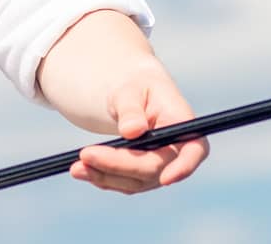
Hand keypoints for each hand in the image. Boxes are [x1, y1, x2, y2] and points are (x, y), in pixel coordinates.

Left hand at [69, 63, 208, 193]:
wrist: (129, 94)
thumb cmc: (134, 86)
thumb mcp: (130, 88)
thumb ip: (130, 108)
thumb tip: (132, 131)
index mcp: (181, 122)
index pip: (195, 150)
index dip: (185, 167)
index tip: (166, 179)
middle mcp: (176, 150)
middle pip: (154, 168)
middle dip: (119, 165)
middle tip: (85, 154)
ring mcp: (160, 166)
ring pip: (136, 182)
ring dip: (105, 176)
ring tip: (75, 166)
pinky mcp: (142, 175)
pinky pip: (123, 183)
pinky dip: (101, 178)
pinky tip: (80, 169)